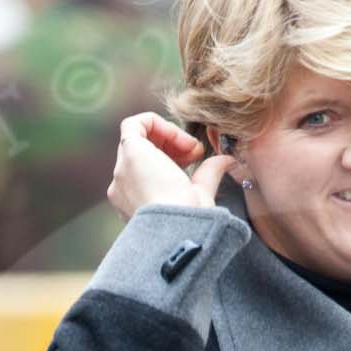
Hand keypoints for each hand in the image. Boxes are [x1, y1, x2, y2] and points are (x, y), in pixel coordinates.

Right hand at [106, 112, 235, 220]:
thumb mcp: (201, 196)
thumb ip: (209, 175)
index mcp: (137, 201)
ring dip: (169, 135)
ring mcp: (123, 171)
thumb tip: (227, 160)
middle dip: (172, 145)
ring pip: (140, 139)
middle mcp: (123, 187)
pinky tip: (180, 138)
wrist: (178, 228)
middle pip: (144, 152)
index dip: (174, 156)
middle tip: (195, 153)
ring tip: (192, 149)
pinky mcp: (129, 153)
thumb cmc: (190, 222)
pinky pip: (135, 124)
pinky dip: (159, 123)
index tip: (196, 159)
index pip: (150, 168)